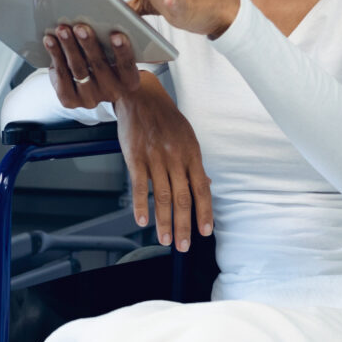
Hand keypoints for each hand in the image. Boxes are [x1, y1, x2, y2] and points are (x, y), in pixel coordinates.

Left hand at [43, 22, 141, 109]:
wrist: (94, 84)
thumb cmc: (108, 58)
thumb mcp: (115, 50)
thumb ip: (114, 38)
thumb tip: (100, 14)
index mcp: (129, 82)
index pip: (127, 66)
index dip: (123, 51)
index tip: (116, 35)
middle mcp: (112, 93)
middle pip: (99, 66)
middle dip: (89, 44)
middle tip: (80, 27)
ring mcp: (90, 99)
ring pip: (78, 70)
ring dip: (69, 47)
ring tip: (62, 30)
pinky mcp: (70, 100)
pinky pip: (62, 76)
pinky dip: (55, 55)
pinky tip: (50, 40)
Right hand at [115, 82, 212, 251]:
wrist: (140, 96)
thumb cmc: (165, 117)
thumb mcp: (187, 137)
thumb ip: (194, 163)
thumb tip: (206, 184)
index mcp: (191, 153)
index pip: (202, 189)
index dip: (204, 212)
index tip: (206, 231)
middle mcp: (175, 157)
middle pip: (183, 198)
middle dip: (184, 226)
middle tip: (184, 245)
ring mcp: (155, 158)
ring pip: (162, 196)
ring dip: (164, 222)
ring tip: (165, 240)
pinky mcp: (135, 157)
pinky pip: (140, 185)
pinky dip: (141, 205)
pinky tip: (142, 220)